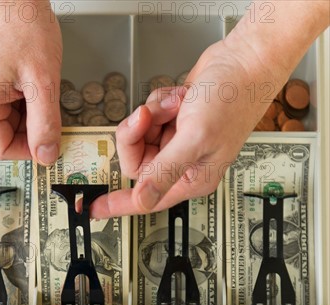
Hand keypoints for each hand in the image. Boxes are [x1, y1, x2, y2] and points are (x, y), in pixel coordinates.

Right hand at [0, 0, 61, 164]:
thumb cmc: (21, 23)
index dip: (28, 151)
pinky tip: (33, 85)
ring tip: (39, 89)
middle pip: (5, 135)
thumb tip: (46, 155)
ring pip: (9, 122)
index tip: (50, 145)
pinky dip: (25, 102)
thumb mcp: (42, 82)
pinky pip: (6, 106)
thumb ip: (46, 124)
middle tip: (52, 113)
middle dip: (32, 129)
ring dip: (30, 114)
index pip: (1, 148)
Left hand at [90, 38, 282, 218]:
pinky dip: (158, 103)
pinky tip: (179, 97)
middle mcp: (182, 165)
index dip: (118, 204)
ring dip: (152, 113)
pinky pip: (148, 117)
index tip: (94, 209)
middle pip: (137, 159)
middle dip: (138, 133)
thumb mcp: (195, 138)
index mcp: (190, 179)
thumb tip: (143, 200)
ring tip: (176, 103)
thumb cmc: (232, 100)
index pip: (146, 199)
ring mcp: (177, 142)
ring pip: (141, 135)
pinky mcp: (174, 122)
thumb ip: (165, 171)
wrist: (244, 62)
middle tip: (148, 115)